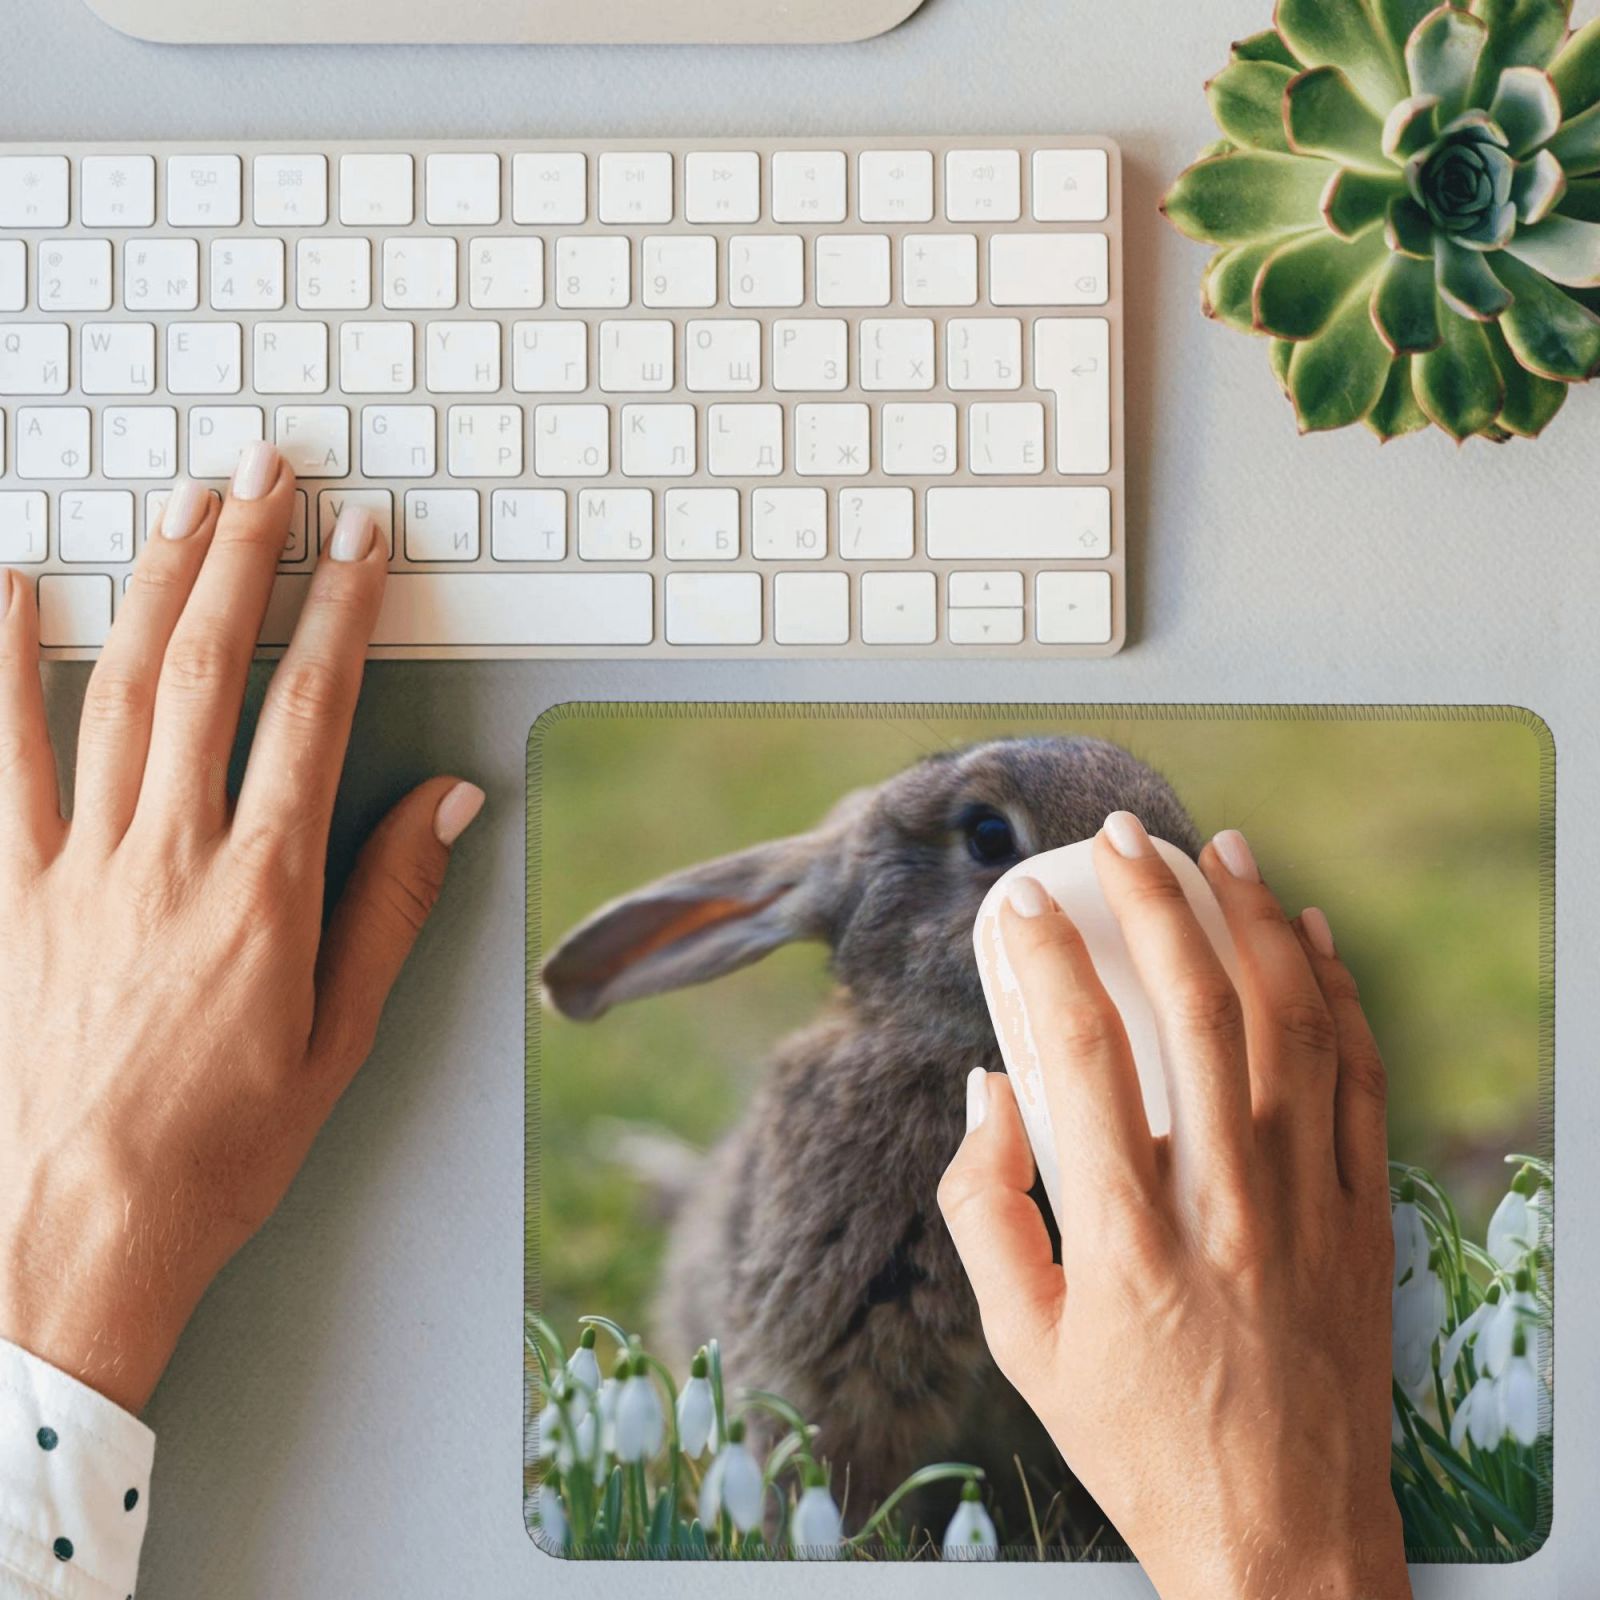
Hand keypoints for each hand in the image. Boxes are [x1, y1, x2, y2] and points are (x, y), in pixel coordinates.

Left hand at [0, 444, 482, 1413]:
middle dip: (245, 558)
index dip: (344, 613)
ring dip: (155, 587)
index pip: (314, 713)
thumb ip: (391, 903)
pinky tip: (12, 593)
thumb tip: (446, 802)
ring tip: (185, 506)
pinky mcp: (10, 893)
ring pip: (116, 692)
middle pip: (210, 672)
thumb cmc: (221, 1146)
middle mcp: (169, 858)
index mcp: (264, 892)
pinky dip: (0, 667)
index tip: (364, 542)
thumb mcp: (341, 1036)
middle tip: (269, 472)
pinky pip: (0, 759)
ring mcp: (78, 867)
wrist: (76, 1232)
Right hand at [939, 812, 1407, 1599]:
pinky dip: (1339, 994)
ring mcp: (1309, 1207)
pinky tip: (1308, 934)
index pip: (1081, 1058)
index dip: (1045, 960)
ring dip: (1253, 922)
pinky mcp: (1363, 1216)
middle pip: (1198, 1014)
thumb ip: (986, 1212)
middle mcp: (1226, 1207)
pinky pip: (1361, 1079)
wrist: (1285, 1538)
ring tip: (1218, 851)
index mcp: (1127, 1241)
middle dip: (1154, 902)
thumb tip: (987, 1092)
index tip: (1018, 904)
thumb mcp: (1024, 1346)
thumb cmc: (1137, 1440)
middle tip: (1120, 838)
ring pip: (1293, 1027)